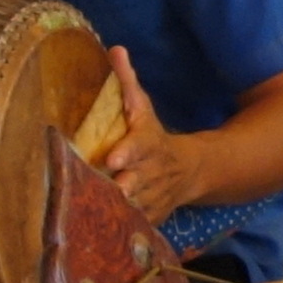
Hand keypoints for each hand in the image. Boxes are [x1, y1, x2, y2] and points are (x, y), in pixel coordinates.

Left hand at [94, 48, 205, 220]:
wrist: (191, 171)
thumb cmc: (153, 136)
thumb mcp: (143, 108)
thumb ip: (127, 82)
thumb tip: (114, 48)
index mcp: (148, 144)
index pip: (139, 146)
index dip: (126, 153)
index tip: (112, 160)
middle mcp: (152, 172)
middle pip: (135, 182)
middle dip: (122, 188)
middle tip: (107, 191)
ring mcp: (153, 197)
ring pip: (134, 207)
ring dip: (116, 211)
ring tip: (91, 216)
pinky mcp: (151, 216)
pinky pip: (135, 225)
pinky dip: (122, 229)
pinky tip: (101, 234)